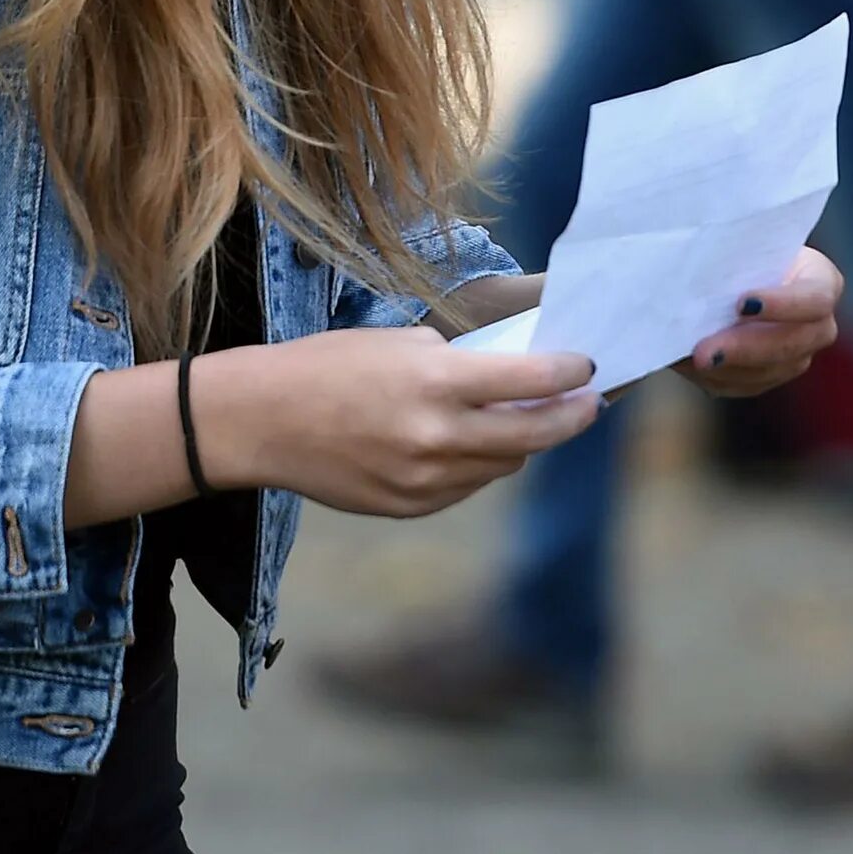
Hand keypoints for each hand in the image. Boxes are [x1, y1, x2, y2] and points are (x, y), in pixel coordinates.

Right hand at [210, 330, 601, 518]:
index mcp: (437, 384)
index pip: (532, 383)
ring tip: (528, 419)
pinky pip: (466, 488)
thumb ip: (463, 367)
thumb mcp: (404, 346)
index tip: (587, 368)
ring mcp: (423, 480)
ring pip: (503, 467)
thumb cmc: (330, 367)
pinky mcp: (409, 507)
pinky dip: (479, 465)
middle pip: (533, 437)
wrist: (263, 421)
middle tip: (589, 404)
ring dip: (523, 444)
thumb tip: (517, 381)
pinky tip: (471, 444)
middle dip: (571, 419)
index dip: (570, 375)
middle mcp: (436, 438)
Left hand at [678, 247, 842, 397]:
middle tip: (704, 352)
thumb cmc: (739, 248)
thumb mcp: (741, 243)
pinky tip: (691, 363)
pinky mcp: (769, 375)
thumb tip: (704, 278)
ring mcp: (798, 354)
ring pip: (769, 371)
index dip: (784, 304)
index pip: (816, 298)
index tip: (742, 303)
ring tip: (690, 357)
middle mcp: (819, 323)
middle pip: (795, 344)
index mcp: (821, 279)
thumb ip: (734, 257)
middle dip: (746, 348)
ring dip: (727, 367)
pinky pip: (746, 385)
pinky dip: (717, 376)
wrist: (727, 271)